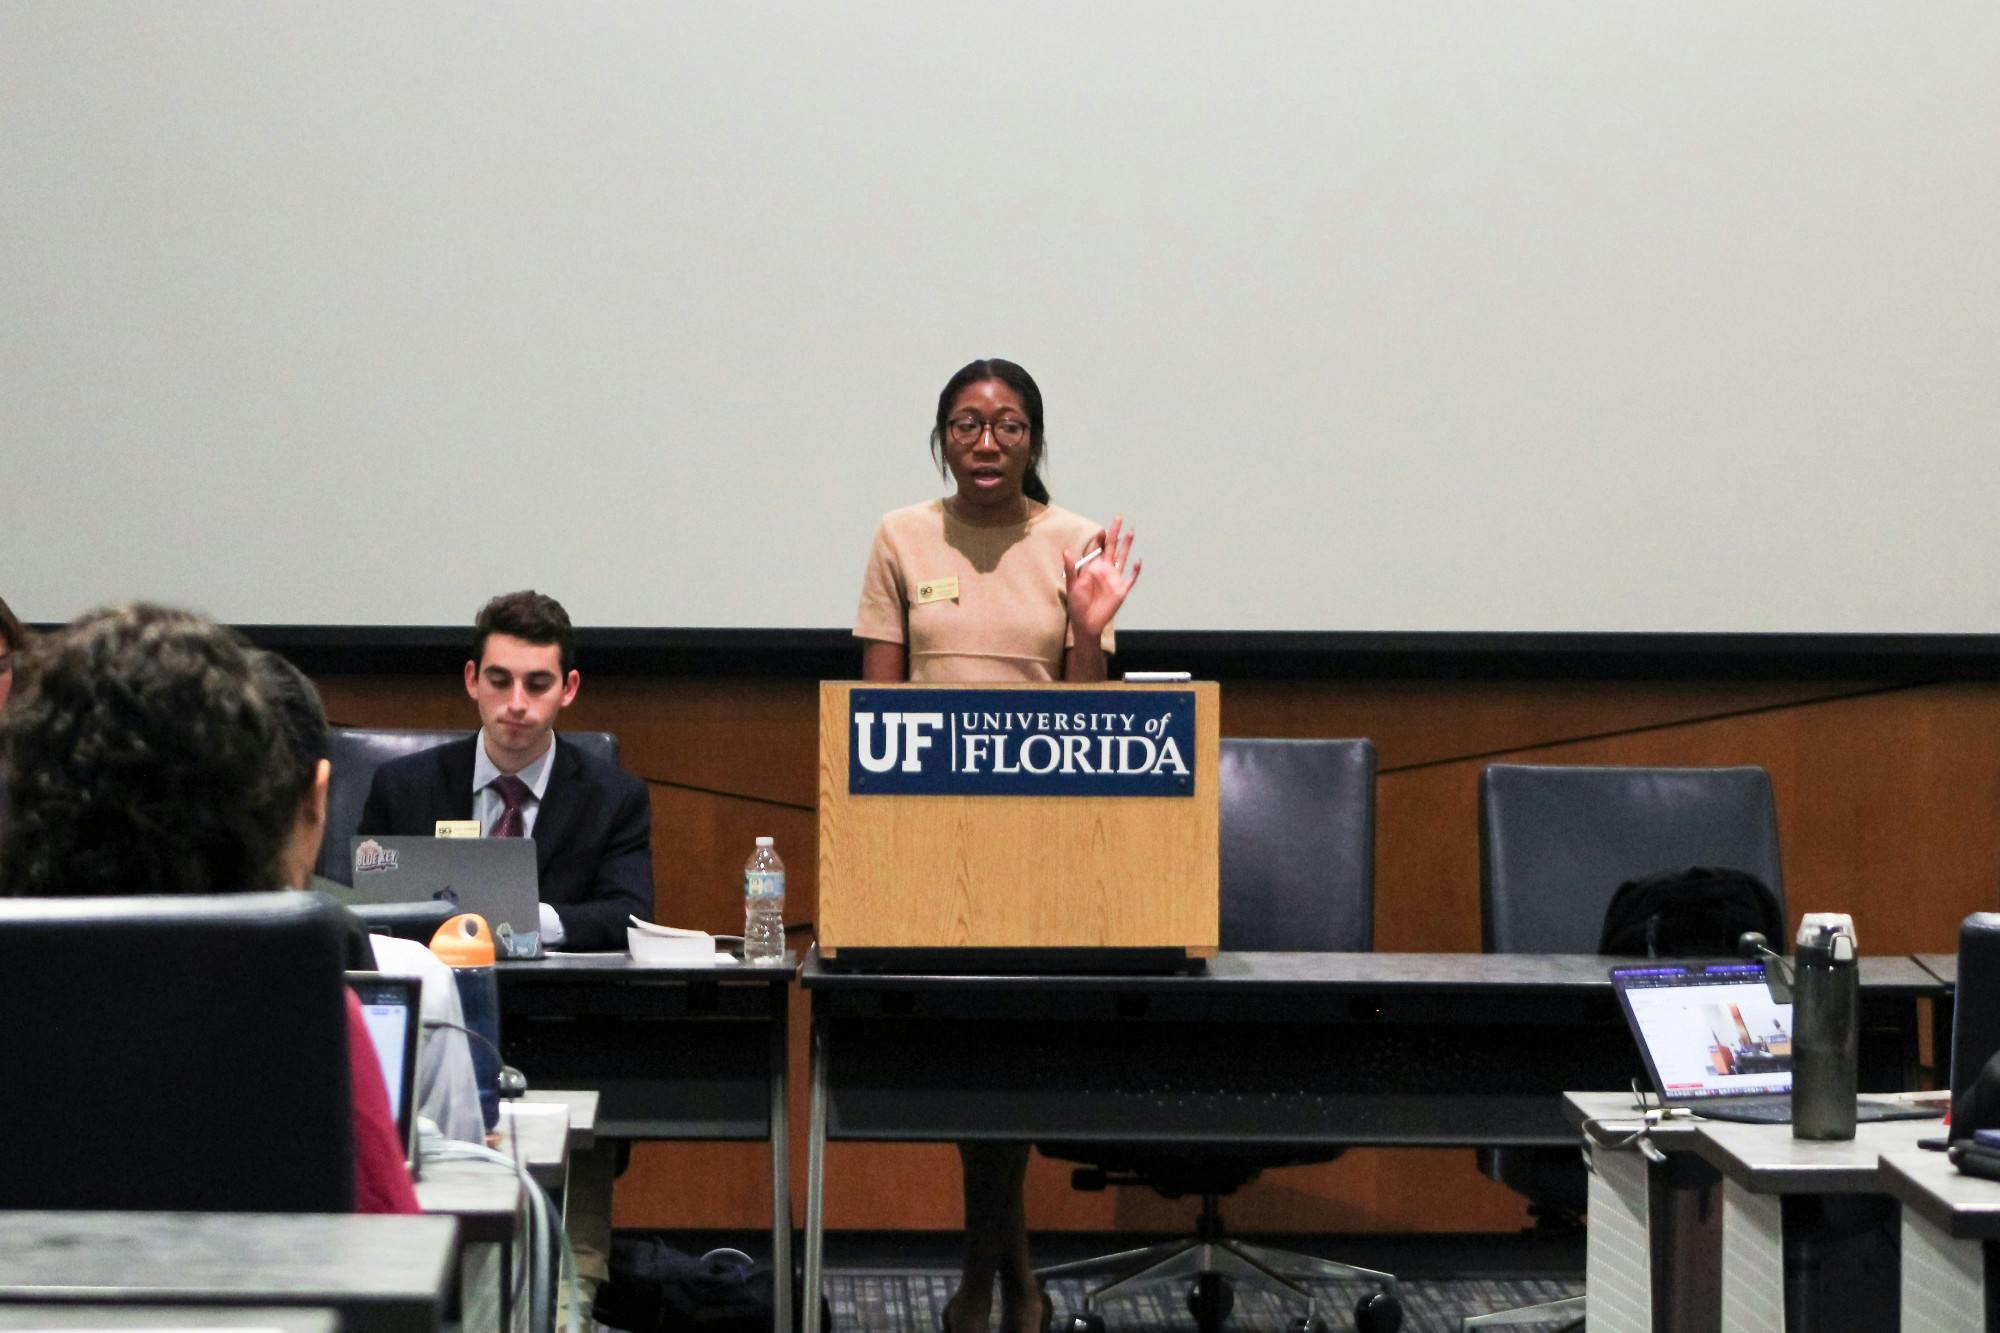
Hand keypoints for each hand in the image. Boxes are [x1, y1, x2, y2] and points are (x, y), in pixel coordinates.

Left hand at [1063, 515, 1141, 644]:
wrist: (1086, 622)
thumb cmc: (1077, 604)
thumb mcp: (1072, 585)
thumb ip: (1070, 568)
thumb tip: (1066, 551)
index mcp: (1093, 567)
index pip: (1098, 548)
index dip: (1100, 538)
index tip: (1101, 530)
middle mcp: (1105, 570)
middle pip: (1112, 548)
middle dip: (1115, 533)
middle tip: (1118, 518)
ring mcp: (1114, 579)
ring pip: (1123, 558)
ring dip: (1127, 545)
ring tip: (1130, 532)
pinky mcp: (1121, 590)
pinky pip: (1130, 578)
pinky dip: (1135, 571)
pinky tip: (1138, 561)